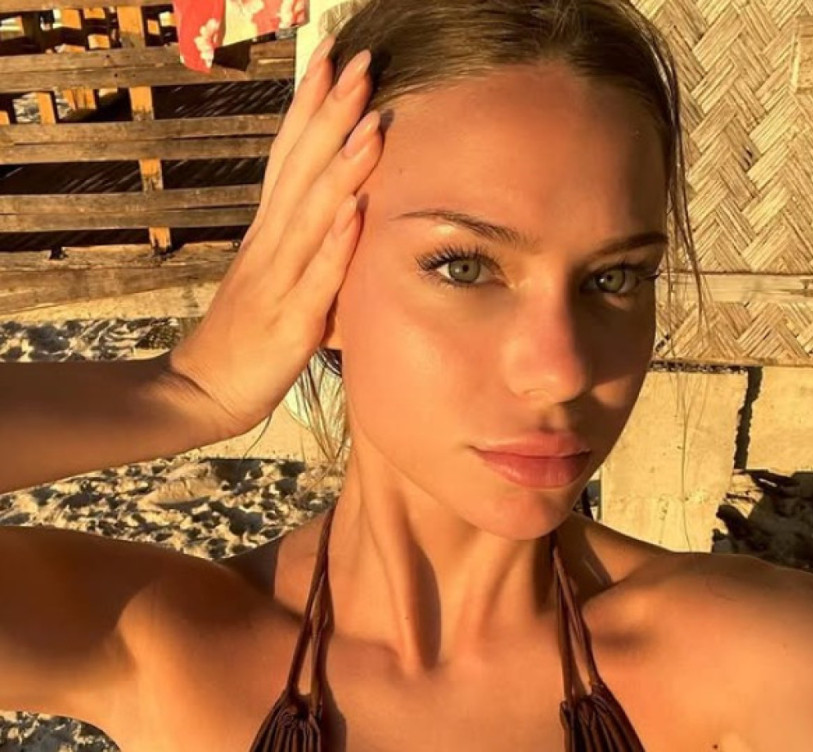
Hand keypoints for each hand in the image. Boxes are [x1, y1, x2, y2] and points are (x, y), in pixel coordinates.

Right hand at [166, 41, 381, 438]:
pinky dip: (335, 245)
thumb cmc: (246, 334)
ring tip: (370, 124)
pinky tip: (356, 214)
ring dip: (340, 169)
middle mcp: (270, 246)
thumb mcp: (275, 280)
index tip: (332, 62)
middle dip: (330, 115)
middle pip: (299, 169)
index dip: (309, 108)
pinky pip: (316, 279)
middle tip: (359, 65)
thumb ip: (304, 247)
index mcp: (268, 234)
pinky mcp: (289, 321)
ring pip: (310, 215)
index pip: (288, 157)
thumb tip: (345, 217)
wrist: (201, 389)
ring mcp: (277, 281)